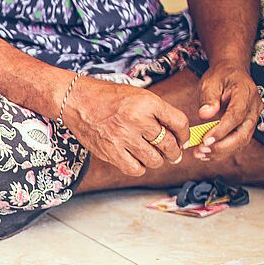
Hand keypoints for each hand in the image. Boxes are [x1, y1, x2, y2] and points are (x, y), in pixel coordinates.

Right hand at [63, 77, 189, 176]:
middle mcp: (137, 120)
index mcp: (147, 103)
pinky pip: (134, 168)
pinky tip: (138, 162)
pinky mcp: (110, 151)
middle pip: (168, 144)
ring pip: (153, 159)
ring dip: (158, 161)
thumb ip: (157, 112)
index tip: (183, 140)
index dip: (185, 134)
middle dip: (175, 153)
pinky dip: (140, 168)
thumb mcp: (138, 96)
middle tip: (174, 155)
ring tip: (154, 158)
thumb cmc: (108, 97)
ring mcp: (122, 137)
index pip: (178, 122)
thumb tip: (175, 135)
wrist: (78, 101)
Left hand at [194, 62, 262, 159]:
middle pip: (242, 134)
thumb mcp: (211, 82)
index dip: (221, 130)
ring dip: (220, 152)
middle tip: (201, 150)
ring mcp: (252, 118)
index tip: (205, 140)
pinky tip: (207, 153)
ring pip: (241, 141)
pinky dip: (222, 151)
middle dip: (221, 146)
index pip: (236, 116)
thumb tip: (204, 114)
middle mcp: (253, 108)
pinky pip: (237, 142)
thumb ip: (208, 98)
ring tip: (200, 154)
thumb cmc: (221, 76)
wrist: (232, 73)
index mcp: (246, 93)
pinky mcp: (246, 126)